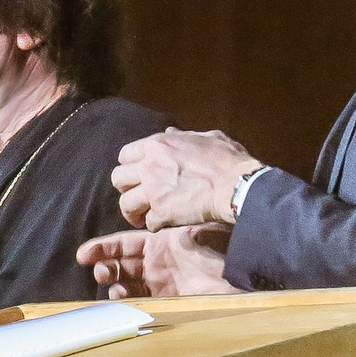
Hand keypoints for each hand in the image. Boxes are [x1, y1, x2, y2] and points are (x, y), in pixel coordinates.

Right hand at [75, 225, 235, 297]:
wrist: (239, 278)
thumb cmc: (220, 252)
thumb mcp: (199, 232)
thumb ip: (176, 226)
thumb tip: (159, 218)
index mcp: (160, 243)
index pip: (126, 244)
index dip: (104, 248)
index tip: (85, 253)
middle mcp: (156, 262)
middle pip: (121, 263)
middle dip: (105, 265)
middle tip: (97, 269)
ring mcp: (159, 281)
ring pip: (126, 282)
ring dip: (113, 282)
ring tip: (108, 282)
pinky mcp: (166, 298)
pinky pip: (140, 298)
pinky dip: (127, 298)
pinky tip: (121, 295)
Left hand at [111, 128, 262, 229]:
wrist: (237, 185)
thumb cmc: (228, 160)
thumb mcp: (207, 137)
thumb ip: (185, 135)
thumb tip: (171, 131)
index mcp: (157, 145)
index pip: (125, 155)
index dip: (130, 167)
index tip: (139, 175)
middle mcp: (149, 166)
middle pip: (117, 179)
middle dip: (126, 189)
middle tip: (139, 196)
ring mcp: (153, 190)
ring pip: (125, 204)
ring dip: (134, 212)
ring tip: (143, 217)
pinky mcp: (161, 212)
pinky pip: (148, 223)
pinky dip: (156, 225)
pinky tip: (165, 224)